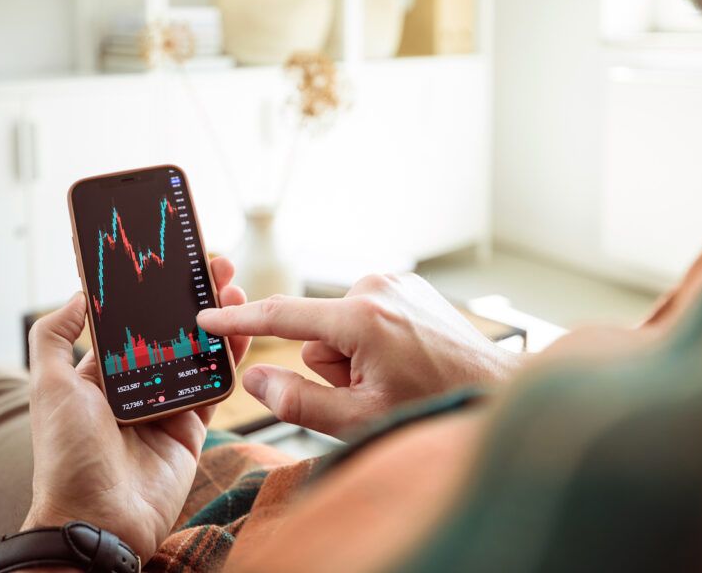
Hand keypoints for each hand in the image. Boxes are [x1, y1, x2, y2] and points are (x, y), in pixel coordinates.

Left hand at [23, 257, 248, 561]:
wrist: (100, 518)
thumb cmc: (68, 455)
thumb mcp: (48, 388)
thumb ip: (54, 337)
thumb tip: (78, 292)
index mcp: (102, 373)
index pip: (134, 320)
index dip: (155, 290)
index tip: (174, 260)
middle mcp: (137, 385)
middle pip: (174, 331)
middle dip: (195, 298)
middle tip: (216, 266)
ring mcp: (167, 405)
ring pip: (199, 354)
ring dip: (218, 321)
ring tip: (234, 289)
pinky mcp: (192, 427)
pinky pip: (215, 388)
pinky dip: (230, 361)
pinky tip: (242, 334)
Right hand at [197, 273, 521, 436]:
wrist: (494, 388)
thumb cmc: (432, 407)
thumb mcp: (358, 418)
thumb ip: (297, 402)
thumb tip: (255, 378)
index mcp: (362, 318)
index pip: (282, 315)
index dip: (240, 319)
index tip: (207, 316)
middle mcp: (377, 288)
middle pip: (316, 331)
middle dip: (330, 364)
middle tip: (369, 389)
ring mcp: (396, 283)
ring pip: (340, 325)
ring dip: (352, 355)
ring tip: (392, 376)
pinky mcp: (408, 286)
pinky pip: (365, 314)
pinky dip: (371, 339)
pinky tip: (403, 359)